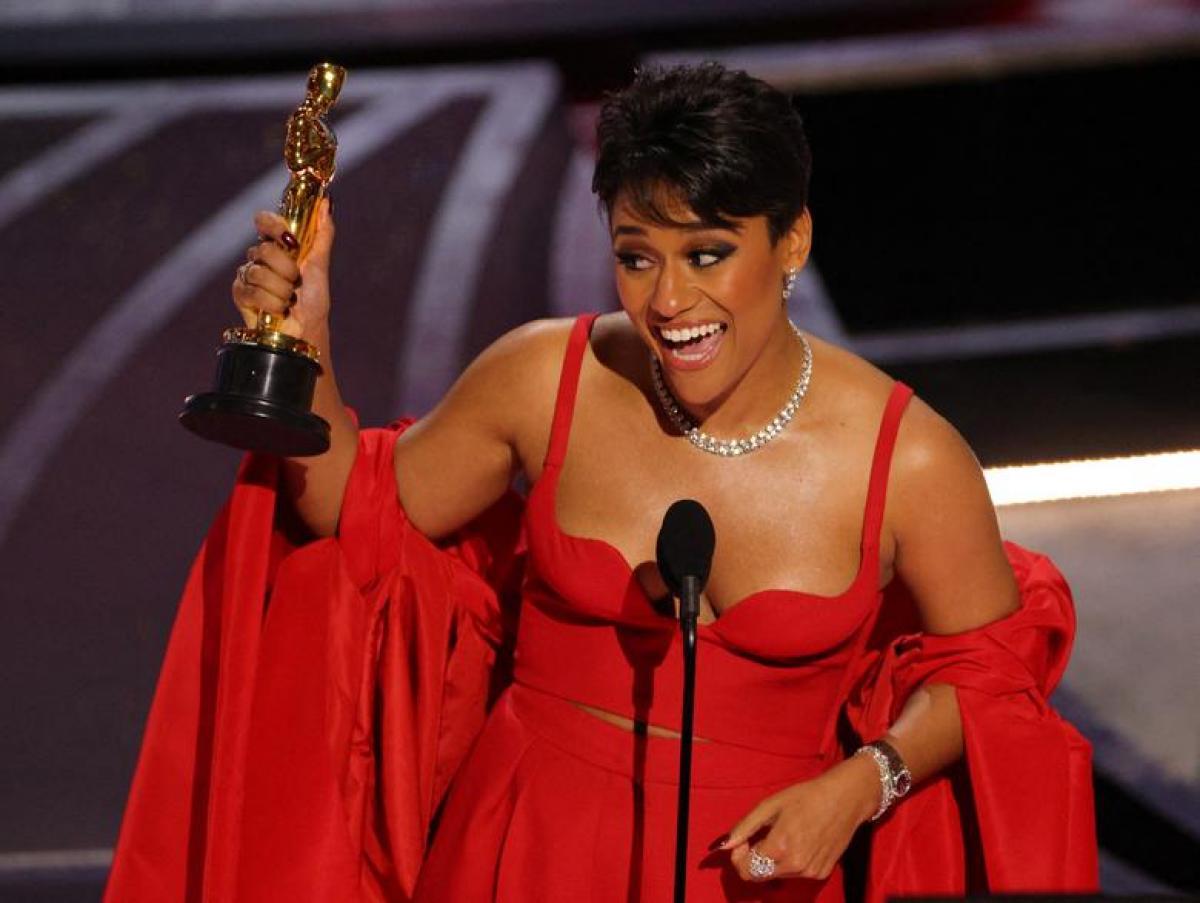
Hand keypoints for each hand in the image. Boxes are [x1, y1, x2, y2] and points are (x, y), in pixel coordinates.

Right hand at [231, 198, 333, 338]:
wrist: (307, 329)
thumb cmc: (313, 299)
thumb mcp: (320, 264)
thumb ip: (322, 233)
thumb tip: (326, 203)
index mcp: (277, 245)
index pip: (264, 221)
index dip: (274, 226)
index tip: (291, 241)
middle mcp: (259, 256)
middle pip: (264, 249)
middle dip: (287, 270)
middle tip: (296, 283)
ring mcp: (248, 274)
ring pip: (258, 272)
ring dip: (281, 290)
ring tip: (289, 300)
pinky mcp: (240, 293)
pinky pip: (251, 291)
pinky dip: (271, 303)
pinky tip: (278, 310)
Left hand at [723, 753, 879, 882]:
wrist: (845, 799)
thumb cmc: (806, 796)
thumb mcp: (770, 805)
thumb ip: (745, 827)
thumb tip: (724, 845)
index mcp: (780, 847)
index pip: (746, 870)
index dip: (738, 857)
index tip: (744, 840)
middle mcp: (795, 865)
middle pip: (760, 875)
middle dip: (753, 859)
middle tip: (759, 837)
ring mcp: (810, 872)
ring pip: (777, 875)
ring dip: (772, 860)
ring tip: (783, 834)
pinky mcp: (821, 873)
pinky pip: (795, 874)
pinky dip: (790, 862)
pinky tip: (799, 841)